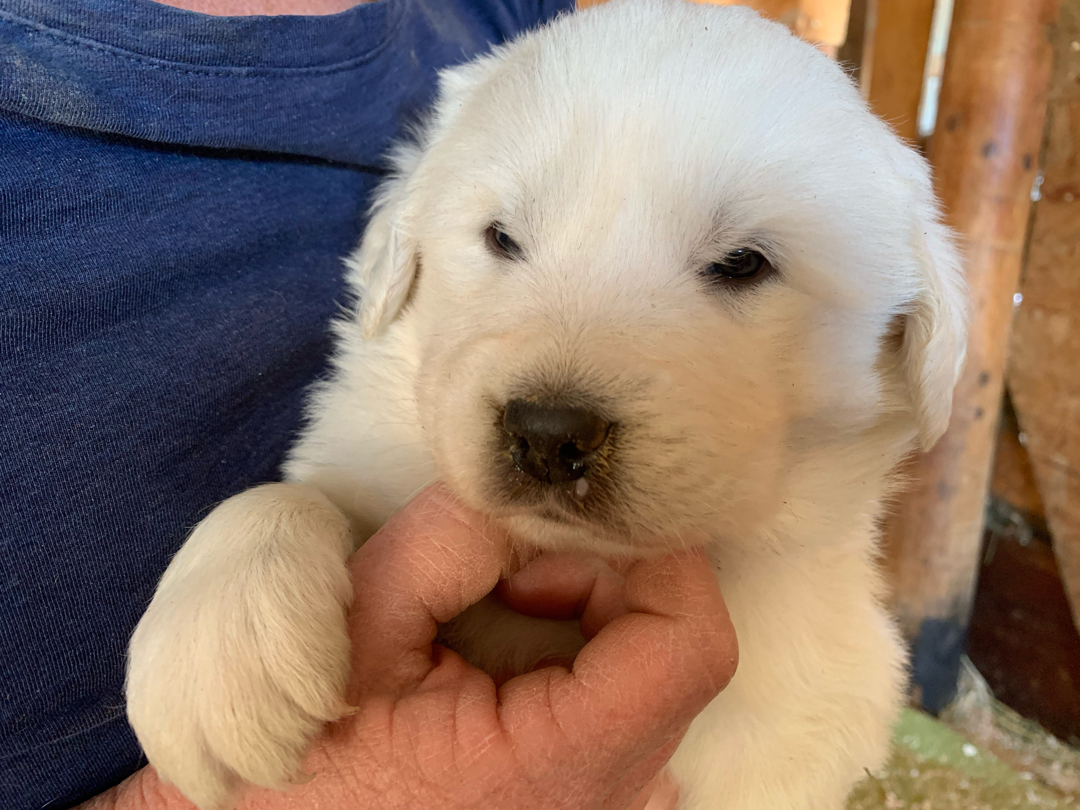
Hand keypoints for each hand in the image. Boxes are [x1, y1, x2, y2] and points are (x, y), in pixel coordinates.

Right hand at [86, 485, 737, 809]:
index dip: (658, 555)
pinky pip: (635, 677)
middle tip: (515, 559)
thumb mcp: (367, 621)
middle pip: (676, 637)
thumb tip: (530, 482)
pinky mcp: (602, 773)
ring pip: (658, 653)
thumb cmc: (323, 733)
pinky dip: (587, 626)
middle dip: (601, 567)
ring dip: (590, 594)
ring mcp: (613, 786)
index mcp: (555, 761)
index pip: (688, 645)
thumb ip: (451, 535)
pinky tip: (516, 629)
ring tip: (503, 597)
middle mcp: (609, 788)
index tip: (583, 514)